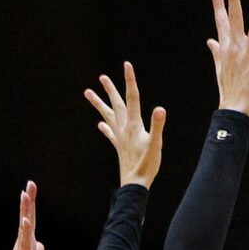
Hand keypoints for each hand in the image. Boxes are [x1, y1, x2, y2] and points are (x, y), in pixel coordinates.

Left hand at [86, 62, 164, 187]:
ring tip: (88, 93)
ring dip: (99, 104)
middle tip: (101, 77)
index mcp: (134, 125)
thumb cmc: (147, 166)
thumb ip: (157, 126)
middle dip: (110, 89)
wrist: (135, 185)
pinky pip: (110, 134)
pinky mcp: (119, 147)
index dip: (130, 80)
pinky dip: (105, 127)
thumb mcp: (156, 145)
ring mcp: (120, 138)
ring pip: (108, 116)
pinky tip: (100, 125)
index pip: (132, 98)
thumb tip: (160, 109)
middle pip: (116, 104)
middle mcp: (124, 129)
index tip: (127, 64)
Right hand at [209, 0, 248, 116]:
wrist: (233, 108)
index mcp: (226, 47)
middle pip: (234, 18)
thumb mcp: (219, 67)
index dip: (218, 5)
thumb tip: (210, 40)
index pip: (220, 21)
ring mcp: (248, 55)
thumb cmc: (228, 88)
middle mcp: (236, 48)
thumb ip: (216, 51)